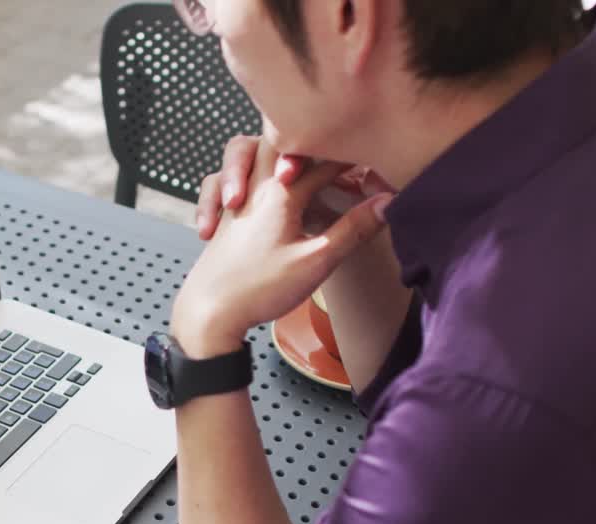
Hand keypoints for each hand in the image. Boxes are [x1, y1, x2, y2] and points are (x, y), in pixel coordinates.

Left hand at [173, 139, 392, 357]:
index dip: (351, 155)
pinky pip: (221, 177)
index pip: (322, 159)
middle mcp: (253, 186)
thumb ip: (353, 228)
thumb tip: (388, 202)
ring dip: (268, 152)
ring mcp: (234, 197)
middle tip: (333, 151)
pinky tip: (246, 193)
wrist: (207, 312)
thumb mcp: (315, 261)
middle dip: (309, 139)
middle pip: (279, 138)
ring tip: (291, 167)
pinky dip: (235, 174)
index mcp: (279, 192)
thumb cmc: (257, 288)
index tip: (371, 158)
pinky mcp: (222, 214)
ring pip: (244, 151)